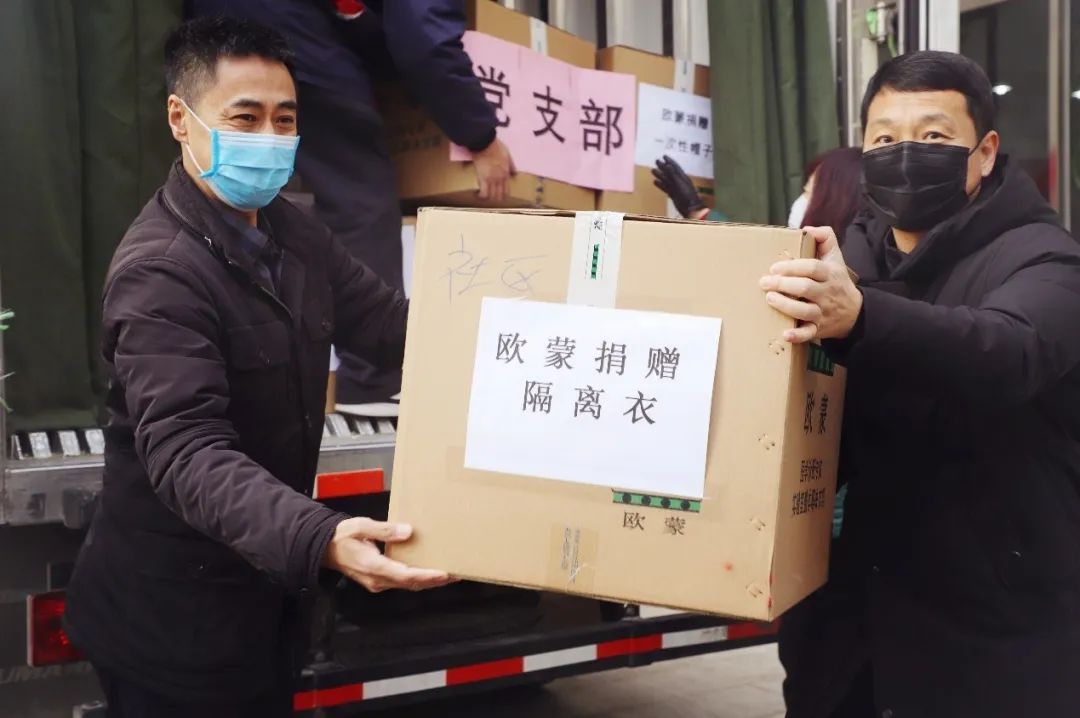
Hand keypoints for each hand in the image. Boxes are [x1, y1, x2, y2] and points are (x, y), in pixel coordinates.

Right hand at [322, 517, 452, 592]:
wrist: (325, 549)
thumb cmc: (343, 536)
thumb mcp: (361, 526)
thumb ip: (384, 529)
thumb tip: (407, 531)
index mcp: (374, 566)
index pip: (406, 575)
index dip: (427, 576)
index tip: (445, 573)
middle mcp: (378, 580)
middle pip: (411, 584)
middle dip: (434, 581)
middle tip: (457, 574)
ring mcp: (378, 583)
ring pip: (408, 585)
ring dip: (428, 581)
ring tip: (449, 574)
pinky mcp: (379, 581)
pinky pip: (403, 582)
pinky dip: (418, 579)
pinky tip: (429, 572)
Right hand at [473, 137, 513, 201]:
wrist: (485, 144)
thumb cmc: (496, 147)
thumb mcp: (508, 155)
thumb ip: (511, 166)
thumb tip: (515, 174)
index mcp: (506, 173)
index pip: (507, 190)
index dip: (503, 195)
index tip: (500, 195)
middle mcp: (500, 179)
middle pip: (500, 195)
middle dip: (496, 198)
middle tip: (491, 197)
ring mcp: (492, 179)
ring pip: (492, 196)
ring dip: (489, 197)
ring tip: (485, 196)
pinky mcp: (483, 178)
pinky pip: (483, 192)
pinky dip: (481, 196)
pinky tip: (478, 195)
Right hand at [652, 155, 704, 217]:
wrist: (690, 208)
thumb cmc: (687, 195)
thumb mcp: (680, 183)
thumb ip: (673, 174)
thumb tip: (667, 165)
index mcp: (682, 176)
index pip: (675, 166)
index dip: (669, 161)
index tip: (663, 156)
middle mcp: (679, 181)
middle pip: (669, 172)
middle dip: (663, 166)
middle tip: (656, 161)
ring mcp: (676, 188)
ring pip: (666, 180)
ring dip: (660, 175)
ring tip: (652, 170)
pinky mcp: (673, 194)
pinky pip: (665, 188)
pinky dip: (660, 184)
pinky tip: (654, 182)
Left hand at [759, 226, 862, 343]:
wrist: (854, 312)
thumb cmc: (836, 280)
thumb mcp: (836, 257)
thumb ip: (825, 238)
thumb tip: (806, 229)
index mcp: (829, 274)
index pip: (812, 268)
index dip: (792, 267)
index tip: (774, 267)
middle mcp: (826, 293)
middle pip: (805, 288)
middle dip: (783, 284)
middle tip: (764, 282)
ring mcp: (822, 312)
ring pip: (805, 310)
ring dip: (785, 305)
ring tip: (769, 298)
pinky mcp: (819, 329)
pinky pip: (809, 334)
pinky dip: (797, 336)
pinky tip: (784, 334)